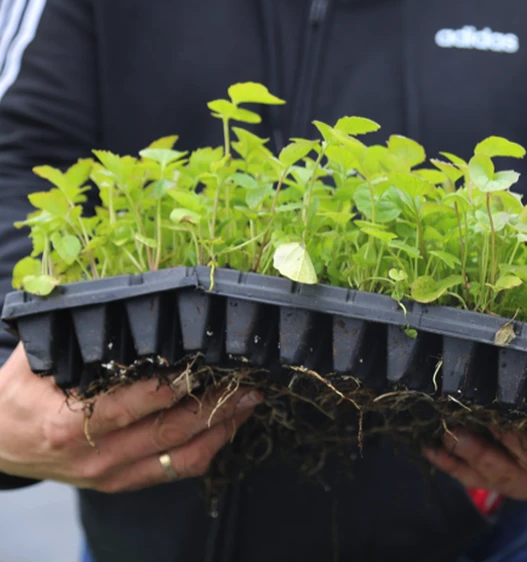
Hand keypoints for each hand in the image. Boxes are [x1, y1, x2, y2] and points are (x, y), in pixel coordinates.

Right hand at [0, 343, 259, 492]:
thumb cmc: (18, 393)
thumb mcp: (37, 359)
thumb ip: (78, 336)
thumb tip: (120, 298)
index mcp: (72, 423)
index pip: (141, 401)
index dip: (180, 382)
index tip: (211, 359)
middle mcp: (96, 456)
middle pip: (172, 430)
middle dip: (216, 403)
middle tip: (248, 379)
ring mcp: (111, 475)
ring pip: (182, 456)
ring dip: (222, 427)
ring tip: (249, 400)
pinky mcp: (122, 483)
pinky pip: (177, 471)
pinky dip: (209, 447)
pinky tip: (228, 424)